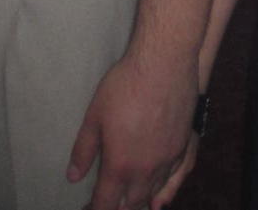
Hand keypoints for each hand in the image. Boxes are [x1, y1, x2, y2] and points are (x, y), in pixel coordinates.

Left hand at [66, 53, 197, 209]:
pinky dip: (165, 187)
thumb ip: (84, 150)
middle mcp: (146, 169)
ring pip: (154, 192)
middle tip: (107, 202)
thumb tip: (73, 176)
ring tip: (129, 199)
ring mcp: (168, 158)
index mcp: (120, 165)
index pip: (105, 203)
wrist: (164, 62)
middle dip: (117, 207)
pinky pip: (176, 176)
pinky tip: (161, 187)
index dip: (94, 208)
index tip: (87, 208)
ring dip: (140, 199)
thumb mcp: (95, 116)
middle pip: (131, 203)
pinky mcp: (184, 143)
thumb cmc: (126, 85)